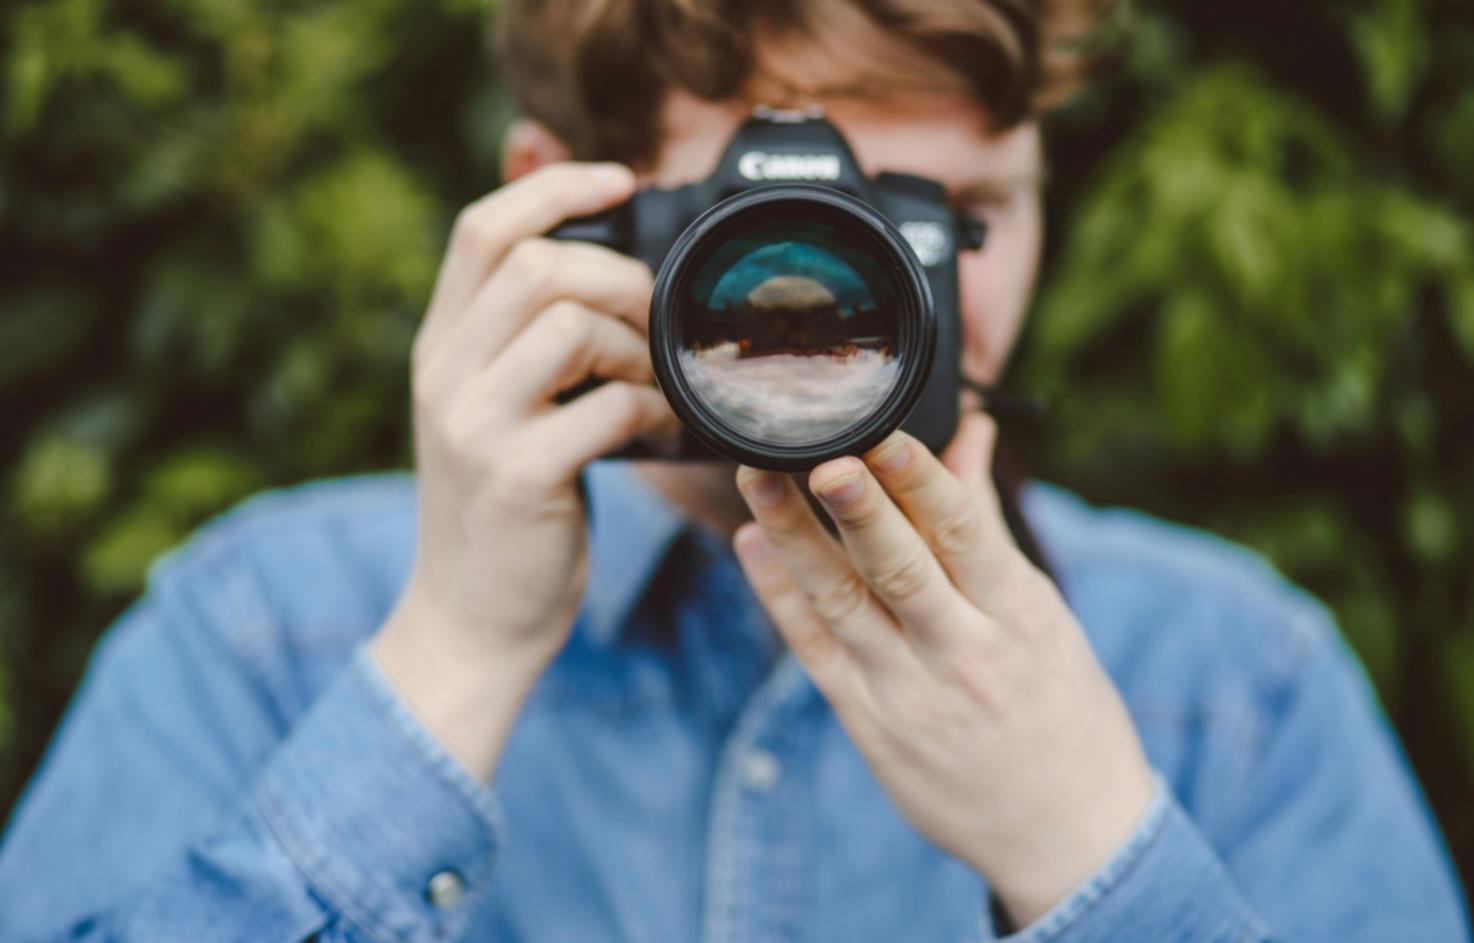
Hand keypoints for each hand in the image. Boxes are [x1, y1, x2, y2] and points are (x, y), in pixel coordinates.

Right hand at [372, 162, 676, 778]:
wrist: (469, 620)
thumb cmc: (503, 509)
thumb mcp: (493, 410)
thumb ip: (524, 338)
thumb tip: (592, 262)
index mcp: (440, 347)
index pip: (484, 227)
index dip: (555, 186)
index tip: (621, 180)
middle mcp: (444, 373)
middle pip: (536, 263)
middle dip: (620, 278)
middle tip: (653, 324)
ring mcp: (474, 424)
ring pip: (570, 323)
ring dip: (636, 347)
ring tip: (651, 386)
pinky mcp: (517, 476)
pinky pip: (604, 406)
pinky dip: (650, 410)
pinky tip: (660, 433)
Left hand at [732, 413, 1153, 926]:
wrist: (1068, 832)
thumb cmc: (1062, 706)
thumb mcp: (1041, 612)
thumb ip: (986, 522)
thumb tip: (971, 431)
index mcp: (1021, 617)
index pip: (965, 535)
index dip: (921, 482)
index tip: (883, 432)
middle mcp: (963, 654)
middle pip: (899, 569)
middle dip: (855, 510)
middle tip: (815, 453)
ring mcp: (910, 694)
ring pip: (843, 606)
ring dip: (795, 541)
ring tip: (756, 480)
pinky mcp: (870, 725)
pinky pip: (817, 652)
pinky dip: (781, 598)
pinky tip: (753, 546)